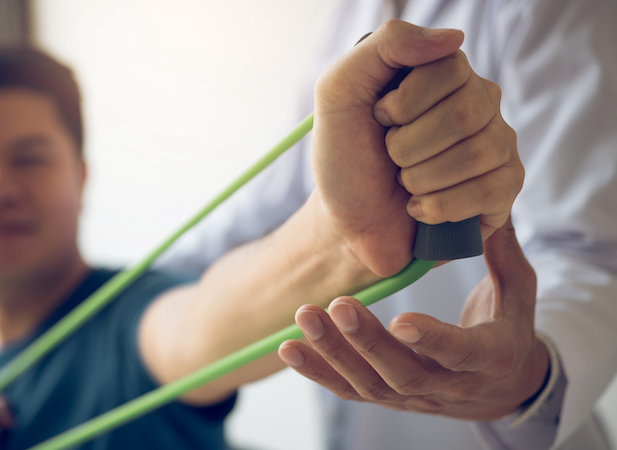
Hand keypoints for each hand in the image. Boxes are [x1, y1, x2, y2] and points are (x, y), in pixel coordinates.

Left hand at [278, 217, 548, 419]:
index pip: (459, 353)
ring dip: (333, 353)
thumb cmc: (510, 329)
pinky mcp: (389, 396)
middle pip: (403, 371)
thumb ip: (505, 255)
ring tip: (304, 317)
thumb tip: (494, 211)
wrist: (501, 387)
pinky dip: (318, 372)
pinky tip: (291, 349)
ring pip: (369, 384)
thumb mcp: (520, 294)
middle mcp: (448, 384)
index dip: (432, 340)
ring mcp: (414, 395)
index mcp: (488, 357)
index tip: (401, 318)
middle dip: (367, 341)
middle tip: (338, 304)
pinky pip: (350, 390)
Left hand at [312, 20, 521, 276]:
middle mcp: (477, 103)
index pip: (450, 68)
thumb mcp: (339, 93)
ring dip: (421, 179)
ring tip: (404, 184)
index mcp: (441, 74)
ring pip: (480, 153)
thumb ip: (385, 46)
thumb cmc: (345, 160)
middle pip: (466, 112)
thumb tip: (454, 38)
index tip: (379, 120)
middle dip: (408, 146)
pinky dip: (441, 207)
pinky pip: (492, 190)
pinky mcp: (504, 188)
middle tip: (391, 158)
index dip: (405, 103)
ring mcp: (497, 144)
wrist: (347, 225)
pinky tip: (421, 209)